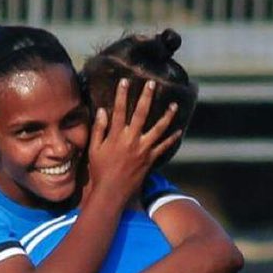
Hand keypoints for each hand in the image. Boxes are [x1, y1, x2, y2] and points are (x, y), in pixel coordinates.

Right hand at [86, 79, 181, 203]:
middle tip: (152, 84)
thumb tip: (102, 111)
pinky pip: (164, 147)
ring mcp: (143, 149)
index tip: (125, 81)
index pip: (120, 110)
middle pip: (142, 114)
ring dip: (167, 116)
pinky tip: (178, 131)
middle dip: (147, 97)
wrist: (111, 192)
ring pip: (158, 128)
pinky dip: (172, 139)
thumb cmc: (100, 171)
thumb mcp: (94, 149)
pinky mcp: (150, 159)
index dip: (122, 94)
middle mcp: (132, 140)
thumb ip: (99, 129)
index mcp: (116, 136)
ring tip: (174, 105)